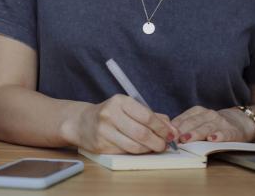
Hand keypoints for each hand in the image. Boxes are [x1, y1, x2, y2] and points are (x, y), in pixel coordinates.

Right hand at [64, 95, 178, 153]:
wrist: (82, 122)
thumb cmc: (111, 114)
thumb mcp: (129, 108)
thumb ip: (152, 116)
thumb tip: (172, 129)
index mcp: (120, 101)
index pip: (147, 116)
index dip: (162, 128)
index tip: (170, 134)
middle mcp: (110, 114)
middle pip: (141, 133)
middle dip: (157, 142)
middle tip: (164, 145)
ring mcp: (104, 131)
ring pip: (134, 146)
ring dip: (148, 149)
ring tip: (153, 147)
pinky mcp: (100, 145)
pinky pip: (124, 152)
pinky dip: (136, 152)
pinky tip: (140, 149)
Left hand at [171, 106, 254, 142]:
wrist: (240, 121)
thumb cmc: (214, 124)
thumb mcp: (199, 120)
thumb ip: (185, 125)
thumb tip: (166, 134)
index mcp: (198, 112)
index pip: (183, 119)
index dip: (173, 127)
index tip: (164, 135)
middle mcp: (208, 115)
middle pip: (193, 123)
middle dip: (182, 131)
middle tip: (172, 138)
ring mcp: (220, 122)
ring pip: (206, 128)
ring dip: (195, 133)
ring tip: (187, 139)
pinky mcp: (232, 131)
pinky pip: (225, 133)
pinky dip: (219, 136)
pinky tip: (213, 139)